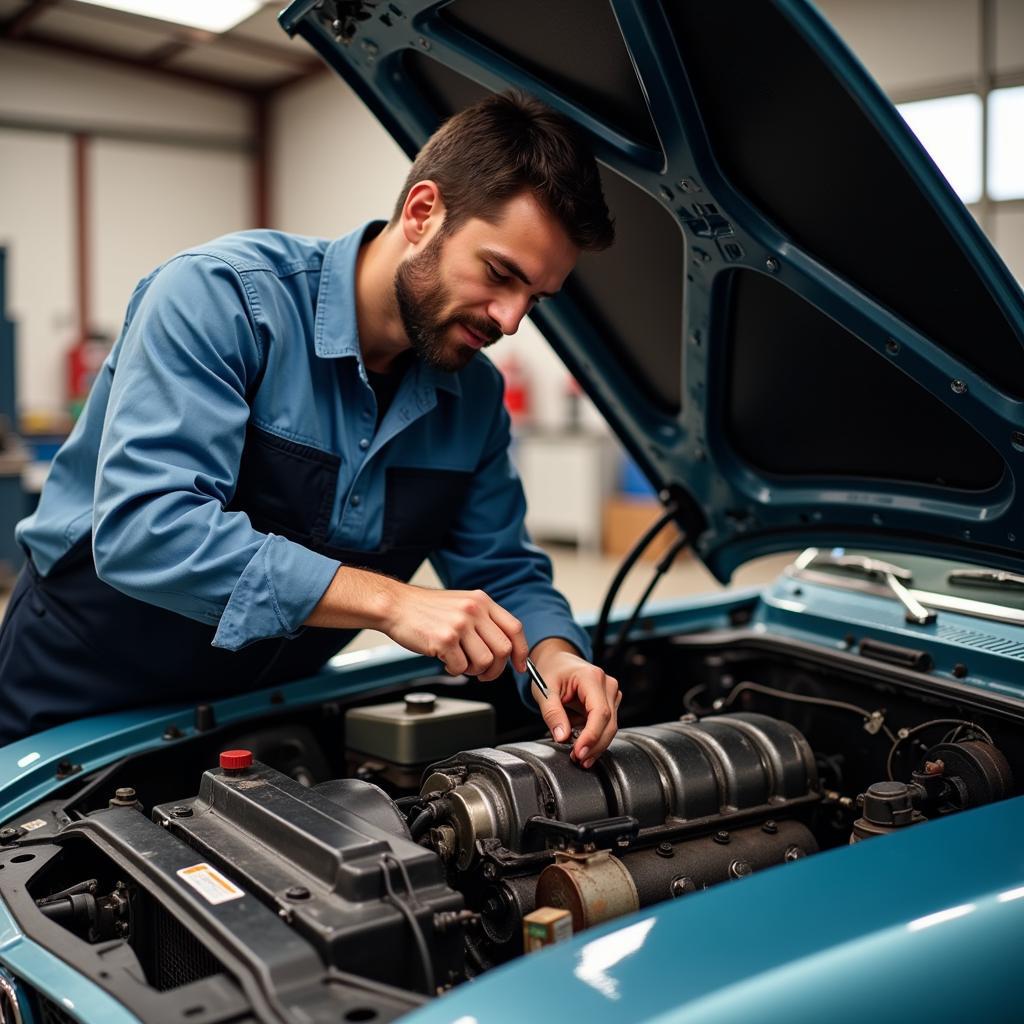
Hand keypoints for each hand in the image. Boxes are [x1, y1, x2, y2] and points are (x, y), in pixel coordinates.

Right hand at [382, 583, 528, 681]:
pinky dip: (454, 670)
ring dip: (474, 670)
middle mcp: (474, 610)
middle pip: (503, 649)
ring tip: (460, 663)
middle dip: (496, 669)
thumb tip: (503, 649)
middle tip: (484, 674)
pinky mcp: (444, 640)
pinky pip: (461, 667)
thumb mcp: (461, 604)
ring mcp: (460, 624)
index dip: (521, 651)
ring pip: (484, 661)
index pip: (514, 628)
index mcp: (482, 601)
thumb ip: (483, 621)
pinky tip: (445, 660)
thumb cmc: (425, 609)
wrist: (395, 605)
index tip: (520, 665)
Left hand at [530, 638, 620, 766]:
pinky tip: (582, 745)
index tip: (579, 752)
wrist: (558, 661)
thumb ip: (552, 713)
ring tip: (578, 755)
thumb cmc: (551, 671)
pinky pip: (606, 725)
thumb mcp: (543, 690)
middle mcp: (607, 684)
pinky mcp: (610, 702)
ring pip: (610, 727)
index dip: (591, 736)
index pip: (599, 712)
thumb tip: (562, 737)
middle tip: (578, 759)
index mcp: (591, 677)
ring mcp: (611, 693)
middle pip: (609, 723)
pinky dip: (595, 737)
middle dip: (594, 745)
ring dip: (595, 744)